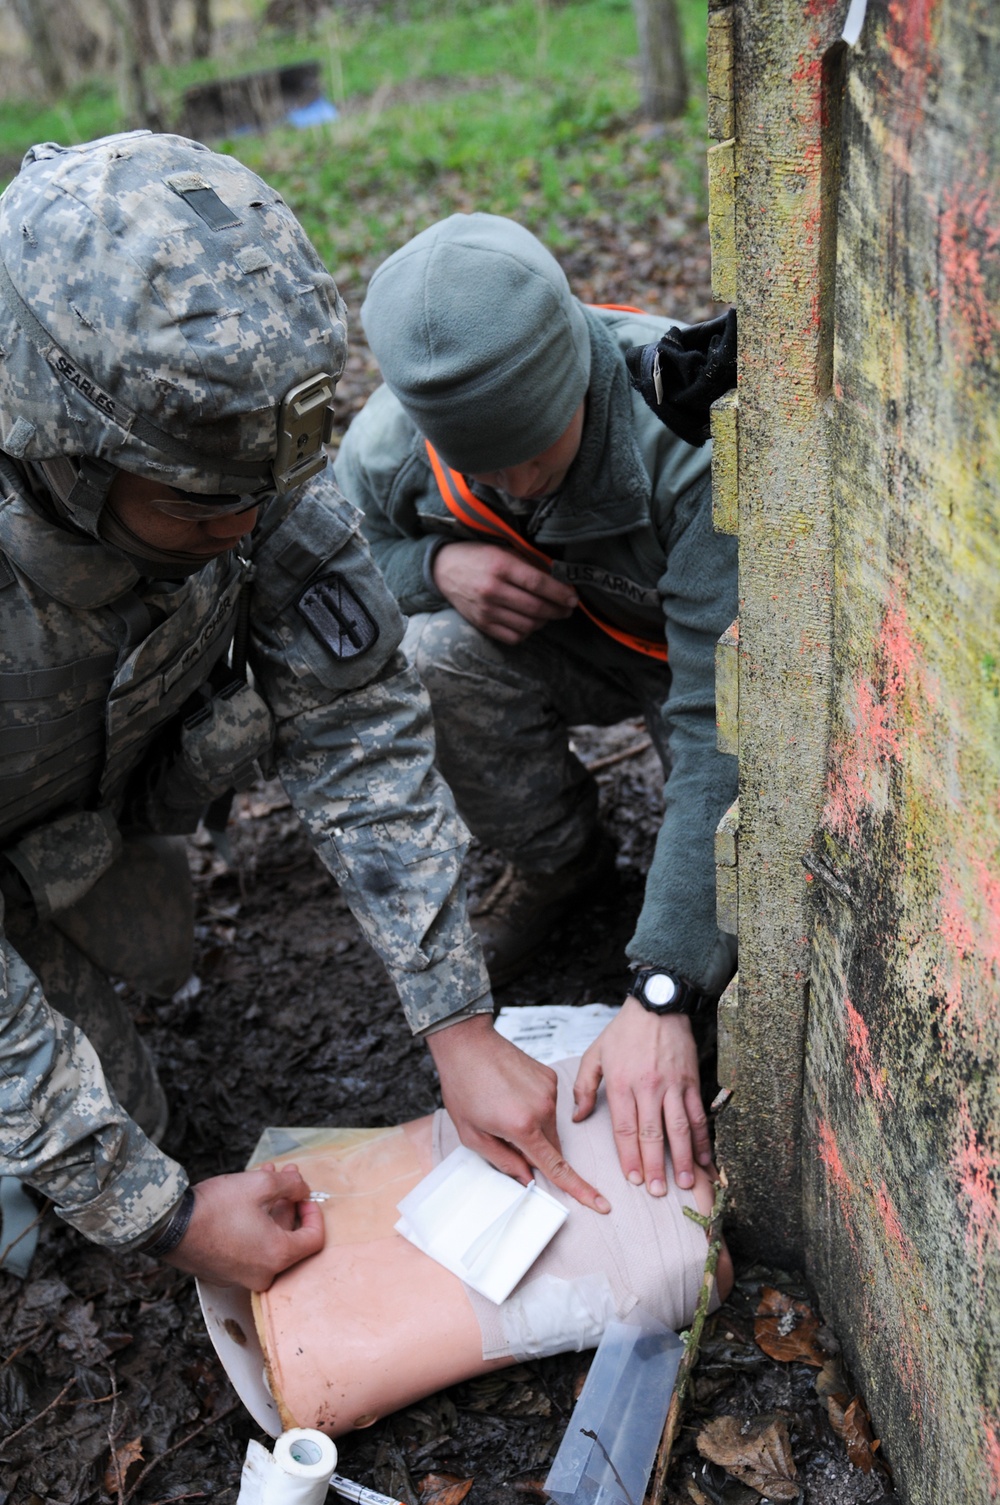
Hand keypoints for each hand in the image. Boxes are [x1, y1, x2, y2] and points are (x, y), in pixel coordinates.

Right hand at [163, 1162, 324, 1288]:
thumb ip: (291, 1184)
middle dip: (288, 1203)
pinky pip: (249, 1249)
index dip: (314, 1213)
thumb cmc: (216, 1207)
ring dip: (270, 1208)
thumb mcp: (261, 1184)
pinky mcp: (224, 1273)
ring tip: (266, 1177)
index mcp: (277, 1257)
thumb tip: (303, 1188)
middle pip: (289, 1238)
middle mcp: (262, 1274)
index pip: (314, 1239)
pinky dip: (253, 1225)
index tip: (304, 1195)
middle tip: (285, 1177)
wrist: (169, 1226)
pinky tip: (247, 1197)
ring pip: (267, 1240)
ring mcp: (241, 1277)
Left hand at [426, 1013, 609, 1212]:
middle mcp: (542, 1108)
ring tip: (503, 1107)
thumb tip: (527, 1177)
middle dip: (534, 1150)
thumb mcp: (472, 1134)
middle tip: (502, 1132)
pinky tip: (511, 1093)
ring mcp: (549, 1090)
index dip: (579, 1188)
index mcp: (522, 1126)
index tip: (600, 1204)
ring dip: (533, 1127)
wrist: (467, 1044)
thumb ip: (503, 1161)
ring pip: (549, 1126)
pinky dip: (534, 1108)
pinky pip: (548, 1105)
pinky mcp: (550, 1077)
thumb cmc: (464, 1087)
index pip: (556, 1166)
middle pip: (552, 1147)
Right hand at [432, 542, 576, 643]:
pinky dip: (527, 632)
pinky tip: (530, 622)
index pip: (538, 583)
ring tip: (549, 614)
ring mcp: (486, 610)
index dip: (560, 593)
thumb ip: (530, 563)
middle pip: (536, 607)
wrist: (443, 568)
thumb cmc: (479, 556)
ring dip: (544, 621)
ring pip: (528, 625)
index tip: (573, 598)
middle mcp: (493, 590)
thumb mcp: (504, 551)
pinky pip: (513, 637)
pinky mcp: (481, 624)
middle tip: (567, 608)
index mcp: (501, 566)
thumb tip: (560, 578)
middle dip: (558, 610)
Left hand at [572, 999, 712, 1194]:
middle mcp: (648, 1087)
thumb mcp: (595, 1054)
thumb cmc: (624, 1031)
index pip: (625, 1129)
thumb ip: (584, 1087)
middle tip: (658, 1192)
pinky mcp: (691, 1081)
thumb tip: (577, 1117)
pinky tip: (704, 1158)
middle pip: (653, 1134)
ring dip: (683, 1158)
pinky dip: (702, 1138)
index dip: (629, 1156)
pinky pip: (698, 1115)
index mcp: (622, 1084)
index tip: (632, 1179)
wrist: (658, 1004)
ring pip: (679, 1128)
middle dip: (655, 1166)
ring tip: (685, 1183)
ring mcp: (673, 1085)